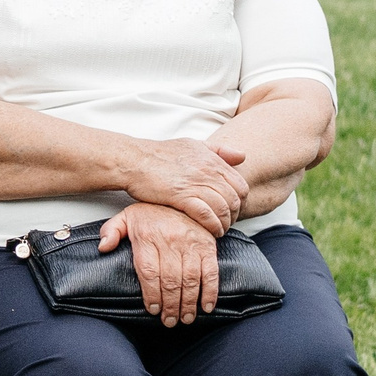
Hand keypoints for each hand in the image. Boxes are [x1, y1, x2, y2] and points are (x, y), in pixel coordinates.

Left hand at [99, 203, 220, 326]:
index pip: (149, 271)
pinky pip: (211, 272)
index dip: (151, 294)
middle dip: (170, 305)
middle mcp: (171, 241)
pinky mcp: (208, 246)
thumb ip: (111, 231)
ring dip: (188, 303)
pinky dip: (210, 291)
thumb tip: (103, 247)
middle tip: (169, 321)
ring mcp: (191, 244)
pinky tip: (206, 306)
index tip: (152, 309)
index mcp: (148, 237)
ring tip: (184, 318)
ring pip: (190, 279)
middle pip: (170, 280)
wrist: (182, 197)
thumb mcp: (126, 217)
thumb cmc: (151, 212)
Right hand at [121, 137, 251, 235]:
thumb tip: (242, 156)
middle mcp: (208, 172)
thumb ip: (218, 150)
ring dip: (223, 224)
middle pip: (234, 200)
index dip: (240, 201)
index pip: (240, 185)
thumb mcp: (193, 144)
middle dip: (233, 216)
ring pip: (222, 209)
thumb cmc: (160, 154)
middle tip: (226, 223)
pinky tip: (210, 231)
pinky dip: (212, 226)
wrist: (134, 160)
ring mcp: (195, 184)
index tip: (232, 210)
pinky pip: (206, 215)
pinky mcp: (181, 196)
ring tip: (219, 231)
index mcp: (212, 160)